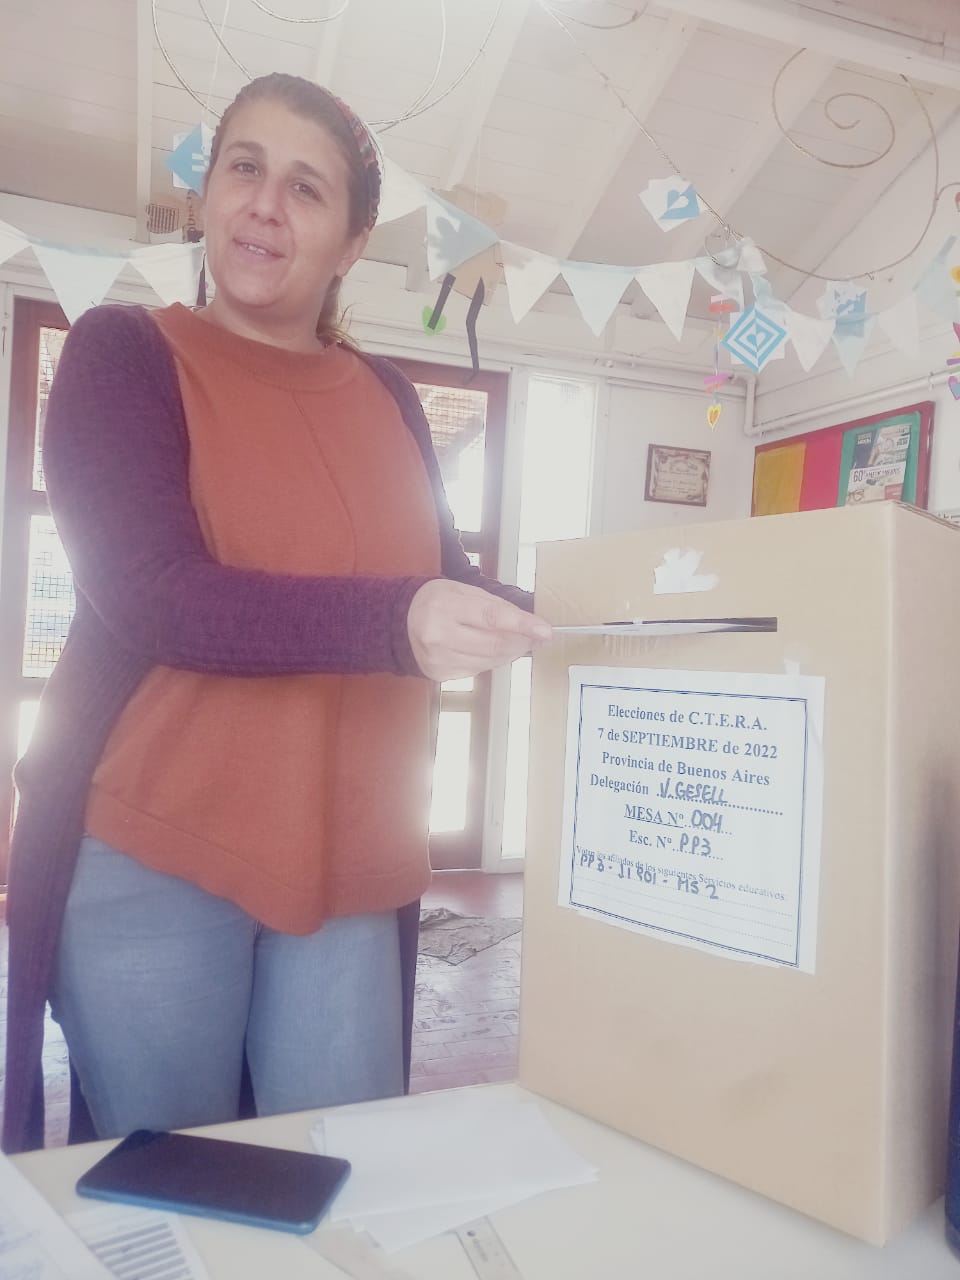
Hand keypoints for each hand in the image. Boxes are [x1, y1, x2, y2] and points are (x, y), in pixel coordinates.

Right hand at [407, 579, 551, 680]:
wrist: (399, 622)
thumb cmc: (436, 600)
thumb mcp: (461, 589)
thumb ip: (494, 604)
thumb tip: (528, 622)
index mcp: (446, 605)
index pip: (492, 617)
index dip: (522, 625)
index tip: (545, 631)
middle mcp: (440, 635)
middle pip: (494, 643)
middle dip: (522, 641)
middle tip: (538, 636)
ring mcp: (439, 658)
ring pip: (490, 660)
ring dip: (512, 652)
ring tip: (520, 642)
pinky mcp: (439, 674)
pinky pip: (478, 670)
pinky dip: (494, 660)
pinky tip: (496, 651)